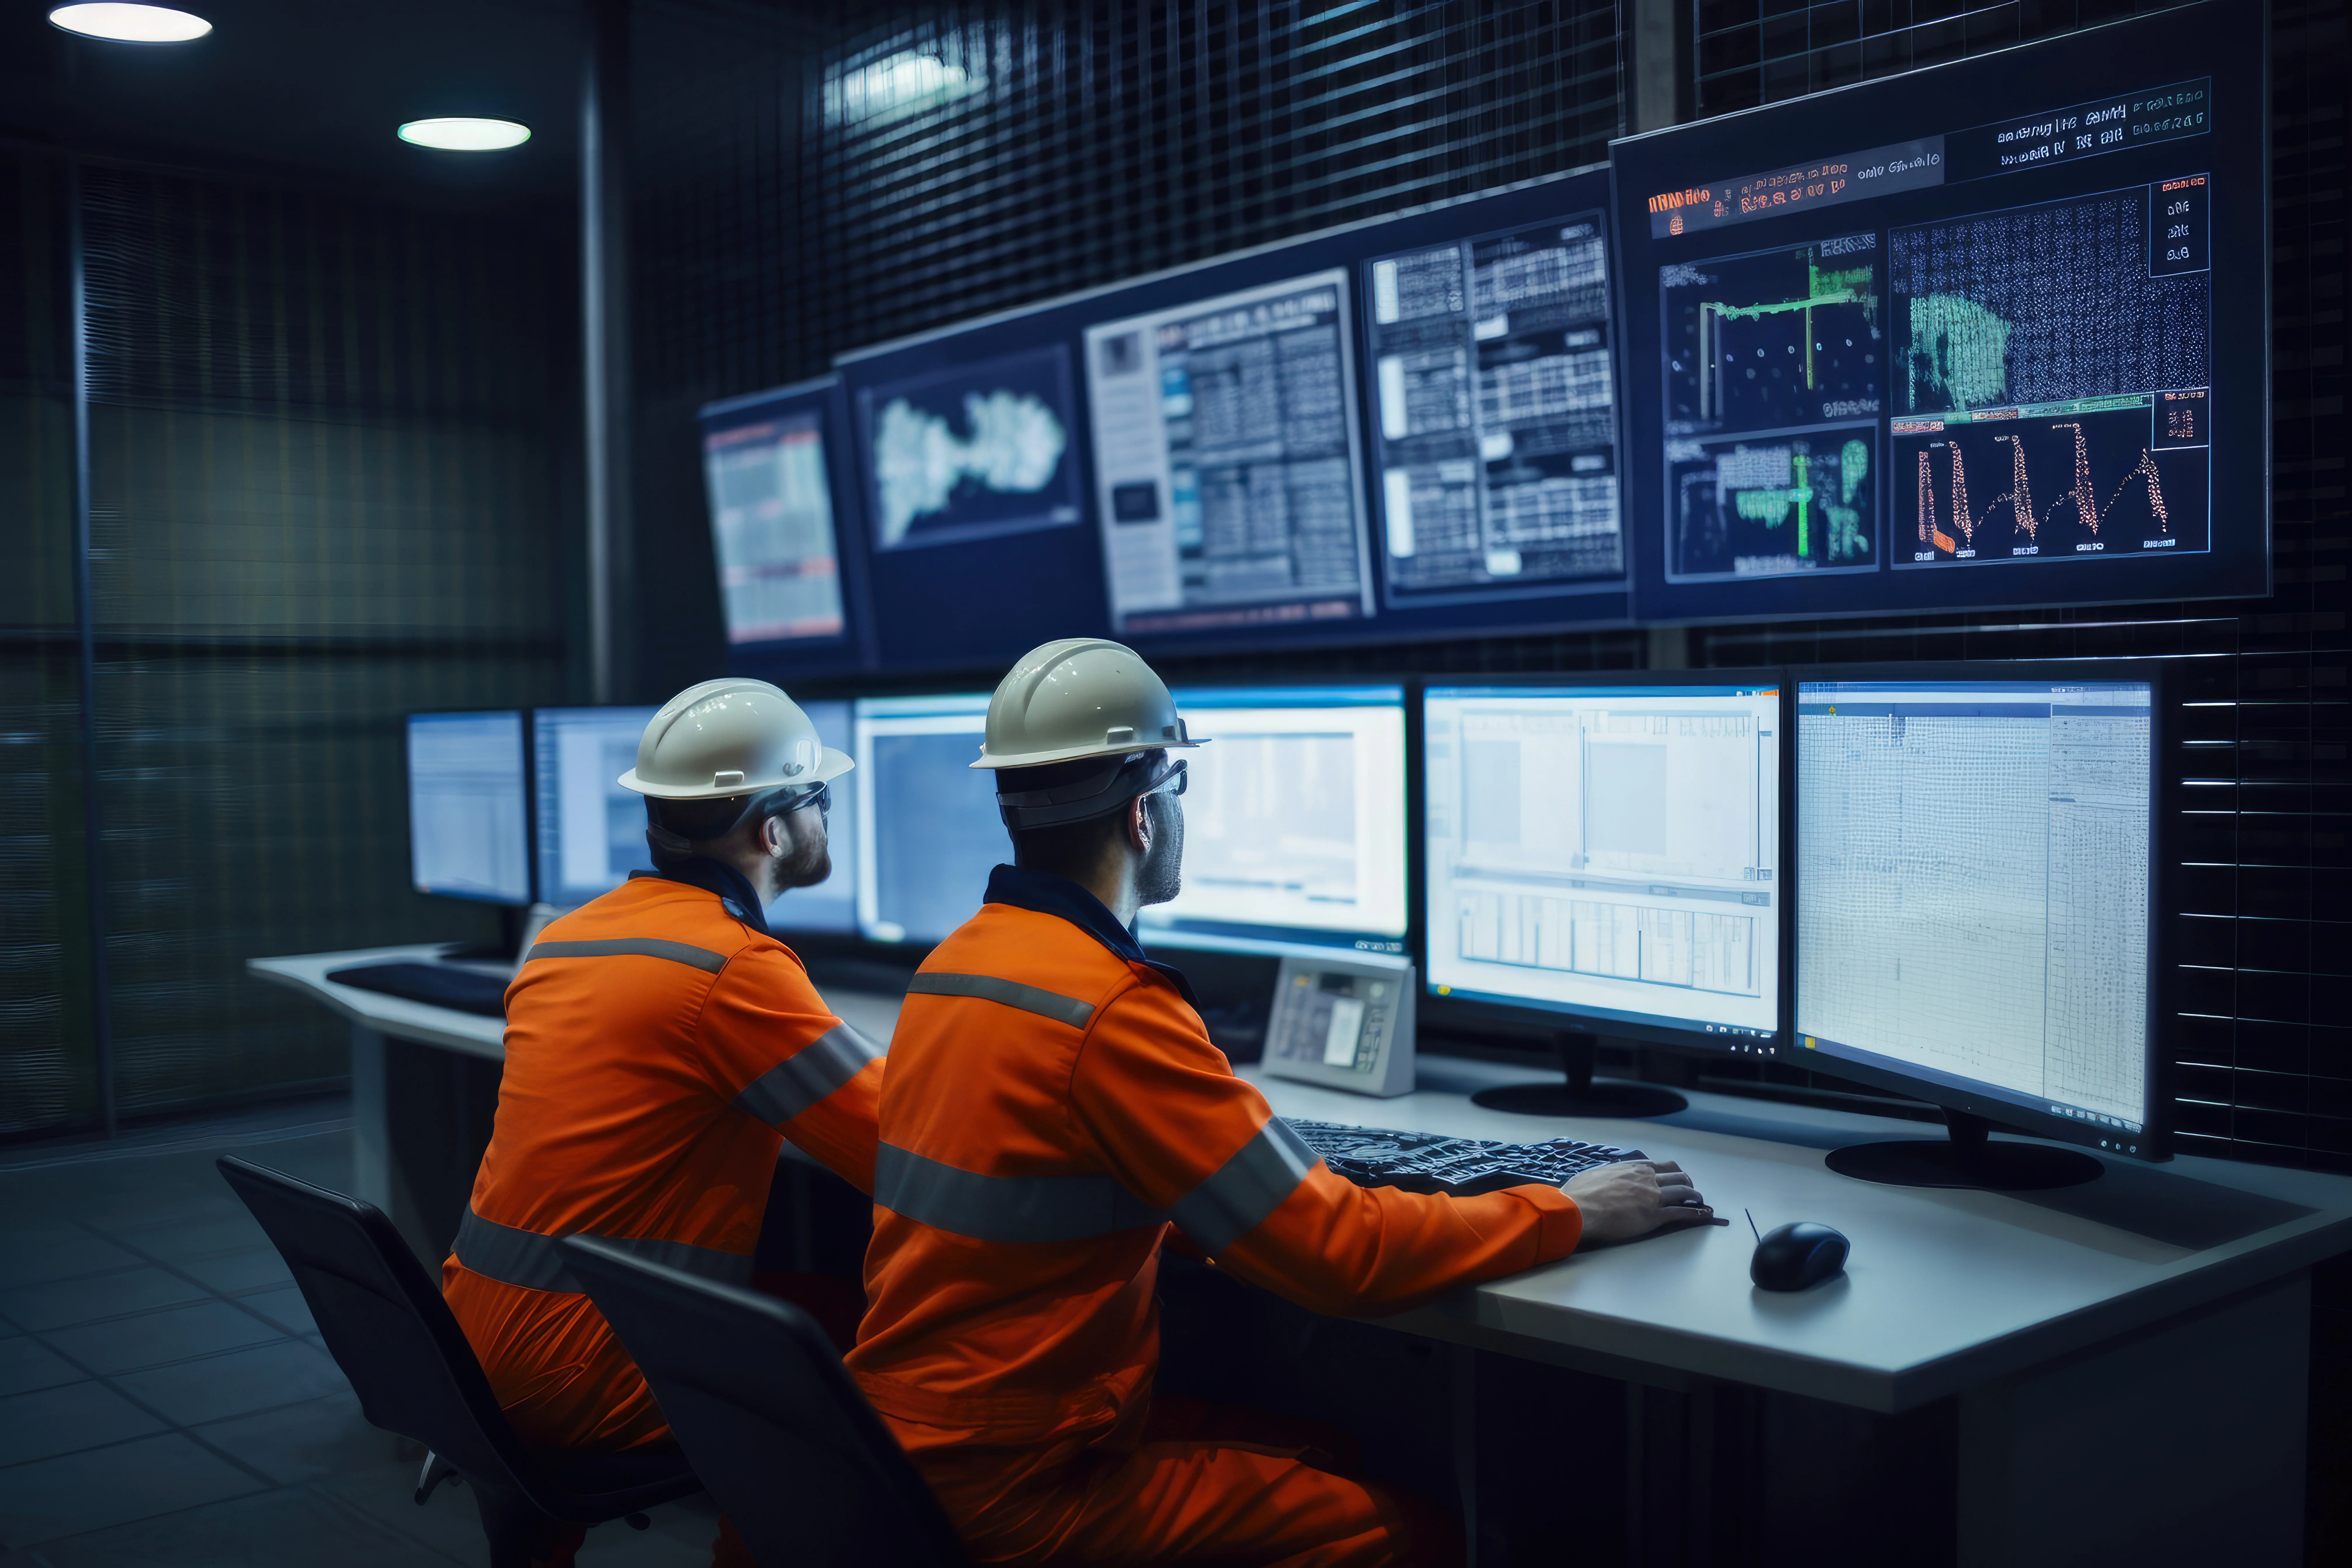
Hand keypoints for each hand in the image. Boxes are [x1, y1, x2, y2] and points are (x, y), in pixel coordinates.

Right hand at [1560, 1160, 1712, 1245]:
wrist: (1579, 1209)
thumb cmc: (1581, 1193)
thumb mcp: (1596, 1174)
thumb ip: (1608, 1174)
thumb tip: (1605, 1177)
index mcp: (1633, 1168)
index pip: (1661, 1166)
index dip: (1672, 1172)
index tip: (1675, 1177)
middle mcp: (1647, 1179)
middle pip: (1678, 1176)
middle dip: (1687, 1182)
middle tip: (1690, 1191)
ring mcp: (1653, 1197)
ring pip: (1683, 1191)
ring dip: (1694, 1196)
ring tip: (1700, 1202)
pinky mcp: (1654, 1215)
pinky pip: (1681, 1212)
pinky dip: (1695, 1213)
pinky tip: (1703, 1215)